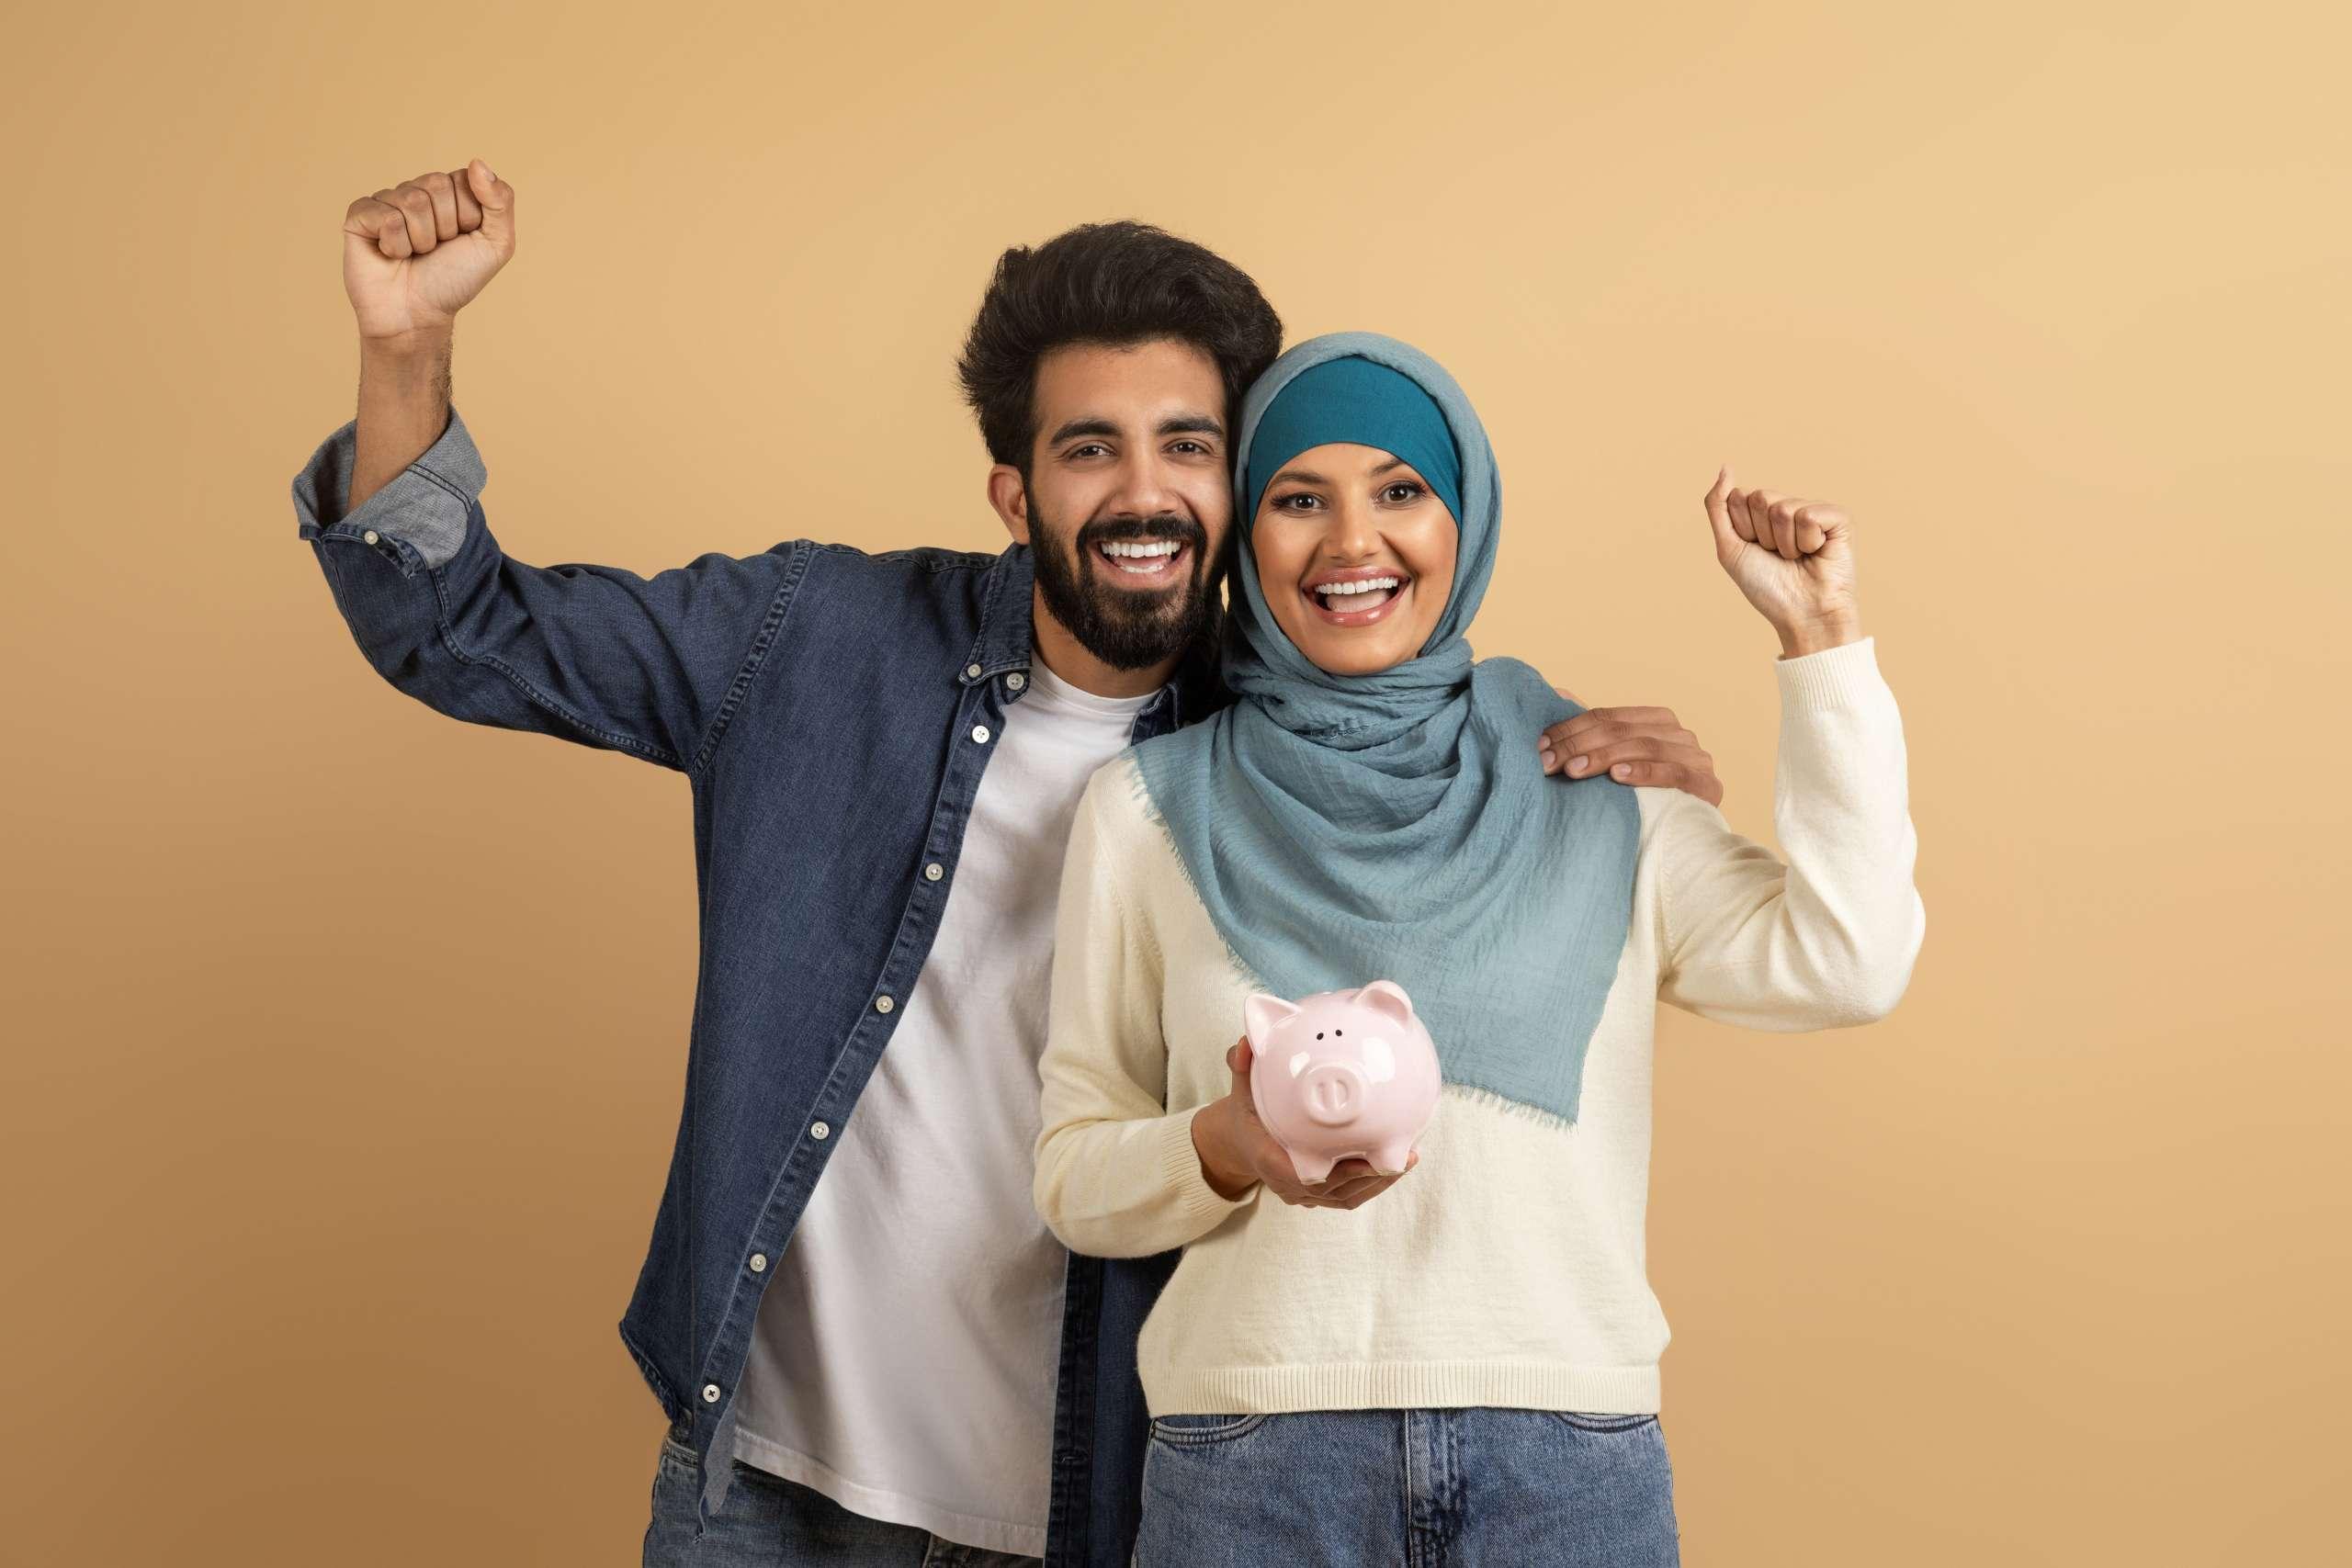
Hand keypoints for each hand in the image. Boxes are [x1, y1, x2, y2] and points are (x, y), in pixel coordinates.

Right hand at [342, 160, 515, 341]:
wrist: (418, 315)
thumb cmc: (455, 280)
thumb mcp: (496, 244)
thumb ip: (500, 202)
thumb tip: (477, 162)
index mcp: (448, 193)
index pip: (463, 179)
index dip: (469, 217)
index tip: (462, 239)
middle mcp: (416, 191)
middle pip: (436, 186)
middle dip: (445, 227)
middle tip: (435, 250)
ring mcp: (386, 201)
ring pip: (412, 202)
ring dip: (421, 239)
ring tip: (414, 255)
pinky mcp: (359, 215)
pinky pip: (384, 216)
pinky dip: (395, 244)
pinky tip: (391, 255)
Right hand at [1192, 1038, 1418, 1209]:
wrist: (1240, 1145)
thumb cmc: (1246, 1116)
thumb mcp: (1240, 1091)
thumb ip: (1243, 1068)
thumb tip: (1246, 1041)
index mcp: (1271, 1161)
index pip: (1307, 1177)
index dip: (1341, 1173)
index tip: (1370, 1160)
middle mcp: (1288, 1185)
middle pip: (1337, 1191)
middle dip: (1372, 1176)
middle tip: (1407, 1155)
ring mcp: (1303, 1196)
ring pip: (1347, 1197)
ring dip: (1379, 1183)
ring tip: (1410, 1158)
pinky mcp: (1316, 1198)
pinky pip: (1348, 1197)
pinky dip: (1372, 1185)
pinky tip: (1397, 1166)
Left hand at [1538, 687, 1723, 807]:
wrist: (1691, 835)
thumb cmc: (1647, 796)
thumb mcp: (1619, 761)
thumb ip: (1595, 732)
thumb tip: (1559, 694)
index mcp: (1657, 720)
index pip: (1606, 716)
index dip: (1570, 729)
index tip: (1540, 746)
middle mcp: (1678, 733)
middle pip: (1620, 731)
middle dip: (1578, 746)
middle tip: (1548, 762)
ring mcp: (1695, 757)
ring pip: (1643, 747)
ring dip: (1603, 757)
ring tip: (1573, 770)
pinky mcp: (1706, 784)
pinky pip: (1673, 773)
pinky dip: (1644, 772)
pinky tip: (1618, 775)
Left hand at [1703, 465, 1862, 656]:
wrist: (1801, 614)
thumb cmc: (1767, 587)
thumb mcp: (1730, 547)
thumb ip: (1718, 506)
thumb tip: (1726, 467)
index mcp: (1763, 513)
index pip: (1739, 497)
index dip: (1742, 530)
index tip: (1757, 551)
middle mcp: (1788, 507)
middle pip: (1759, 498)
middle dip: (1762, 535)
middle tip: (1779, 557)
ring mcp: (1814, 510)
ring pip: (1782, 508)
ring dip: (1784, 542)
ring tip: (1798, 558)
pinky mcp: (1839, 518)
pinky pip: (1809, 515)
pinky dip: (1807, 541)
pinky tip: (1817, 553)